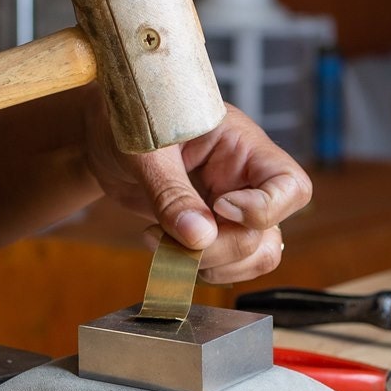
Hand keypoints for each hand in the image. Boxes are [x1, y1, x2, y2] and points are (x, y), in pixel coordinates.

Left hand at [82, 97, 310, 284]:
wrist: (101, 136)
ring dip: (210, 265)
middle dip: (217, 248)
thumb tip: (200, 238)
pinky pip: (226, 264)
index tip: (218, 205)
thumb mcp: (143, 149)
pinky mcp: (211, 228)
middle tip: (164, 237)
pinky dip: (196, 269)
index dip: (264, 208)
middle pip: (266, 233)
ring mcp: (230, 206)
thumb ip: (170, 192)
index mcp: (240, 144)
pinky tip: (162, 249)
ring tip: (161, 246)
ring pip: (255, 256)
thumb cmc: (125, 121)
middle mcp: (244, 178)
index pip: (289, 184)